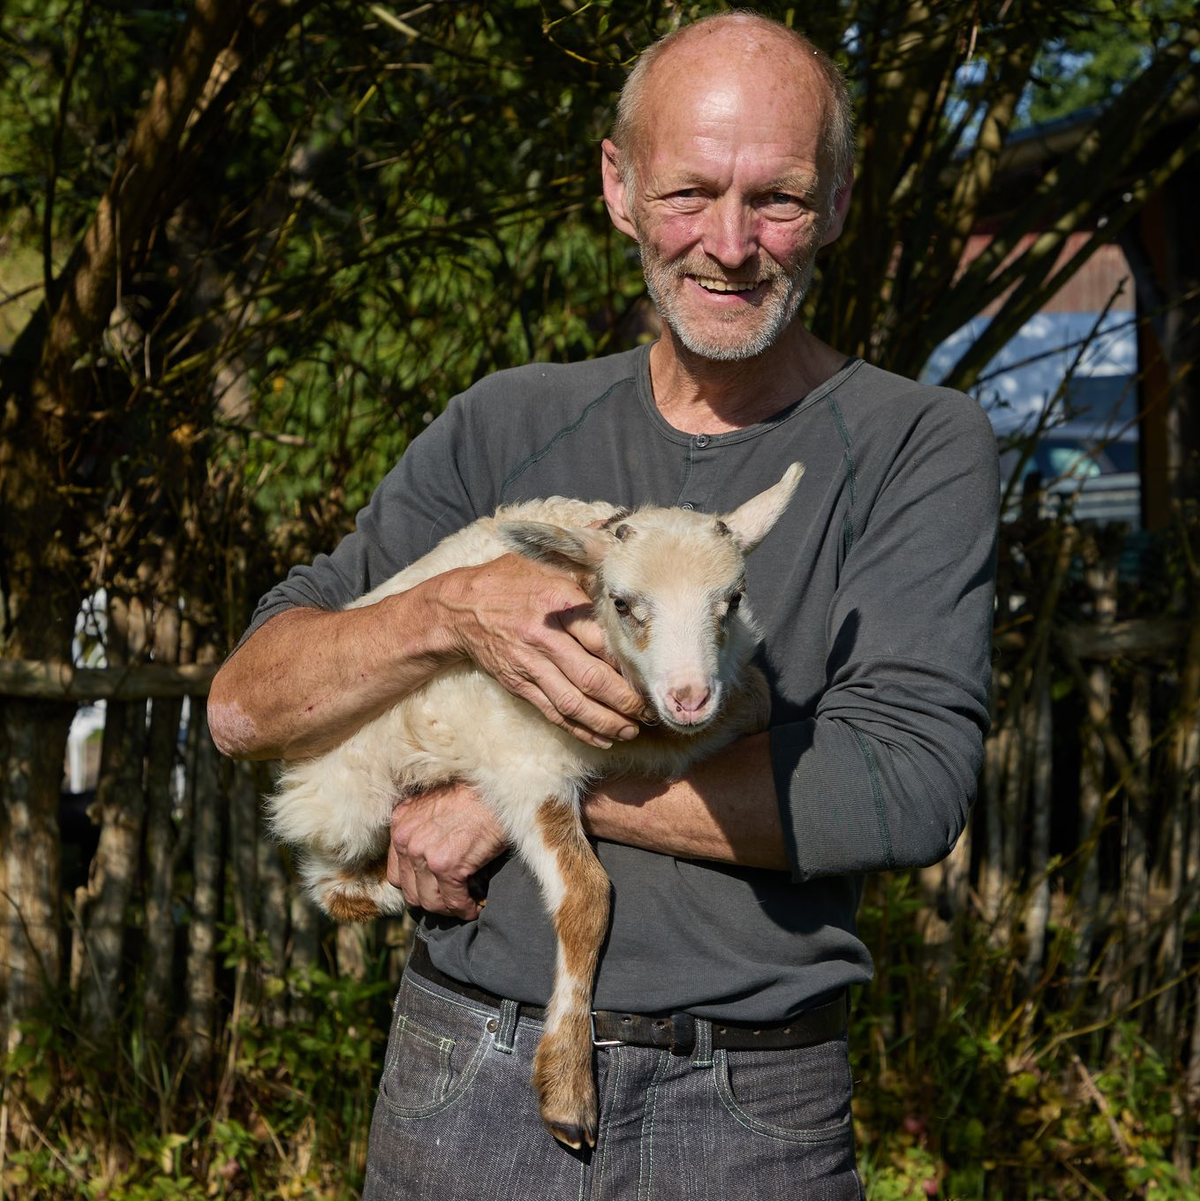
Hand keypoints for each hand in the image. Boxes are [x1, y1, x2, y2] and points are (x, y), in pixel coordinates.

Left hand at [387, 781, 507, 918]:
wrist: (499, 789)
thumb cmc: (475, 794)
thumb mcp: (436, 805)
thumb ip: (423, 830)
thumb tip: (427, 862)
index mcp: (400, 823)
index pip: (397, 872)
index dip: (417, 884)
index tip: (434, 887)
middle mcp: (406, 839)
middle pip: (410, 890)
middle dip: (432, 899)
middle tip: (451, 899)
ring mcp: (424, 854)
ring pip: (430, 901)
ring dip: (448, 908)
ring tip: (463, 904)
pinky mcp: (447, 866)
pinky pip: (453, 901)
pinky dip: (464, 909)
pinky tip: (473, 907)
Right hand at [436, 554, 643, 747]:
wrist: (458, 607)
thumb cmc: (508, 580)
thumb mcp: (542, 558)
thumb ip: (581, 553)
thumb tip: (615, 534)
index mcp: (556, 602)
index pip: (599, 636)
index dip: (627, 658)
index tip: (651, 668)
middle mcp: (543, 637)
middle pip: (590, 676)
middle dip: (624, 699)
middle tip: (649, 710)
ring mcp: (529, 665)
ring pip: (573, 702)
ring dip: (606, 721)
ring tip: (631, 730)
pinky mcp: (519, 684)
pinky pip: (553, 713)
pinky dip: (579, 729)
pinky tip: (603, 737)